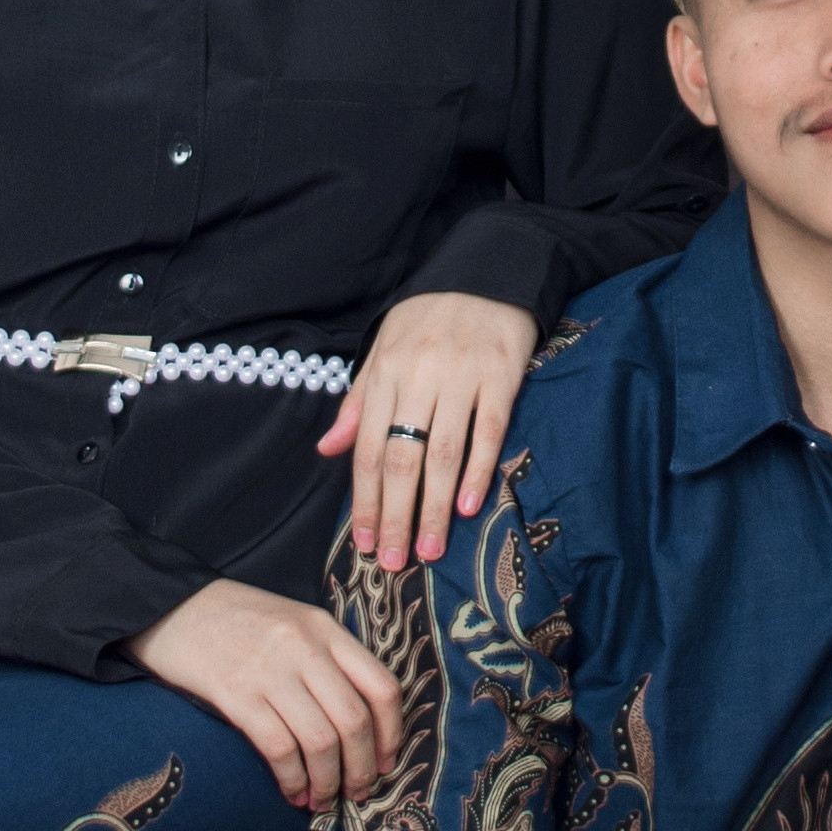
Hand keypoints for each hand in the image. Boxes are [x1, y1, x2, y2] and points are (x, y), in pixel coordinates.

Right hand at [129, 578, 402, 812]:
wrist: (168, 604)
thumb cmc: (235, 619)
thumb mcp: (292, 622)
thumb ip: (327, 659)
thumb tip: (359, 723)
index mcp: (325, 629)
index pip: (381, 686)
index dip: (392, 733)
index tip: (387, 762)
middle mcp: (304, 648)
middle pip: (354, 721)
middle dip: (362, 768)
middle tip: (358, 792)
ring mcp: (270, 670)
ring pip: (320, 741)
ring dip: (328, 782)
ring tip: (323, 800)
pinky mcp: (235, 693)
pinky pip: (279, 749)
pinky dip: (292, 780)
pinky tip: (292, 793)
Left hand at [319, 291, 542, 571]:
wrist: (488, 270)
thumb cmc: (430, 318)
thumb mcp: (384, 350)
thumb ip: (359, 402)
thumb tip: (328, 449)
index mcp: (387, 372)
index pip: (370, 447)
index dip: (366, 498)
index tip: (364, 541)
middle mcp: (421, 376)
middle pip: (403, 457)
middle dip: (395, 514)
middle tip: (393, 561)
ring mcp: (463, 376)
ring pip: (444, 452)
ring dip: (434, 507)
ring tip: (428, 549)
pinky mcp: (503, 375)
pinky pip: (489, 430)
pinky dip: (478, 470)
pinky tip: (468, 507)